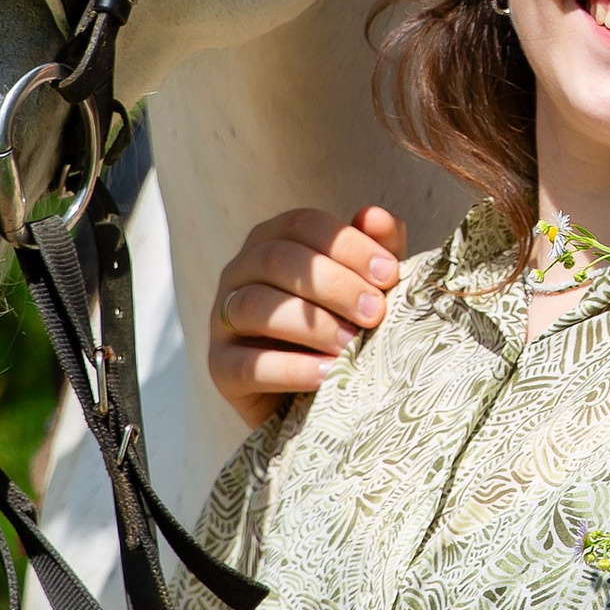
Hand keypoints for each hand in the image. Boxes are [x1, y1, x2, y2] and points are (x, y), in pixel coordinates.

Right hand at [207, 203, 403, 428]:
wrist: (316, 392)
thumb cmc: (342, 324)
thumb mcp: (366, 284)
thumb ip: (376, 249)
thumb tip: (376, 216)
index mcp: (271, 240)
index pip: (301, 224)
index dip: (347, 244)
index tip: (388, 274)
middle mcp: (239, 272)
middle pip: (277, 260)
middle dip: (333, 284)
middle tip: (375, 312)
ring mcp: (223, 319)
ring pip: (256, 307)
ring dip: (312, 325)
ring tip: (353, 345)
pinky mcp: (220, 368)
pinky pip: (249, 365)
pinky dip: (291, 369)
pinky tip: (328, 375)